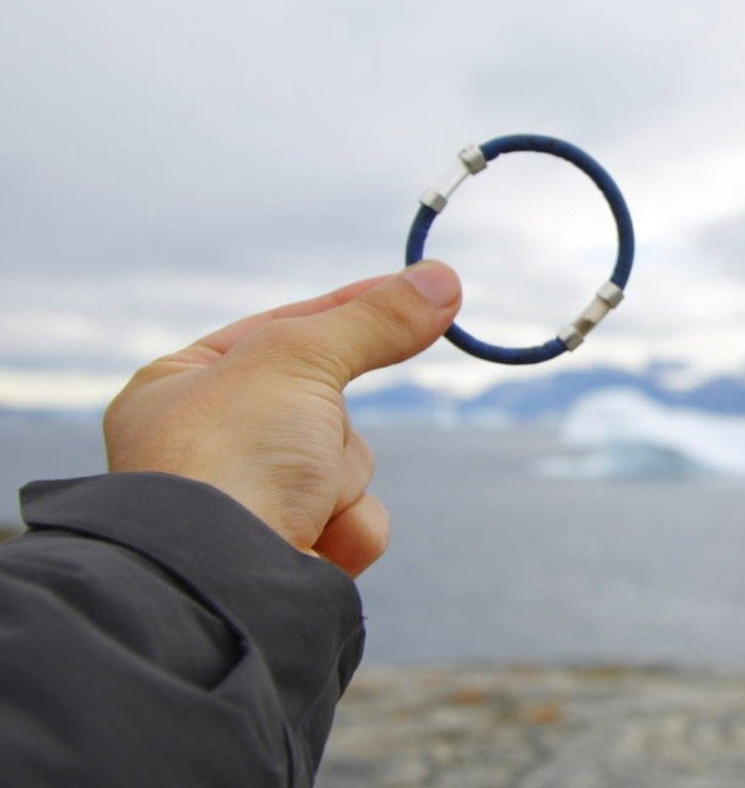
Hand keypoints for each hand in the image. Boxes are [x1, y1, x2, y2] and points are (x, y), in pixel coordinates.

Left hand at [103, 261, 460, 575]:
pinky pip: (354, 518)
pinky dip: (348, 527)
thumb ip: (375, 319)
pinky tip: (311, 541)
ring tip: (297, 501)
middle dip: (334, 425)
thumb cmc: (233, 456)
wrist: (221, 587)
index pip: (283, 326)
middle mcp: (209, 443)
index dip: (351, 306)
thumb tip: (443, 278)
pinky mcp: (288, 552)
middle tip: (306, 437)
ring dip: (340, 479)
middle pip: (328, 401)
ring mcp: (250, 501)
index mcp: (181, 384)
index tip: (415, 289)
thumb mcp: (300, 358)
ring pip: (347, 462)